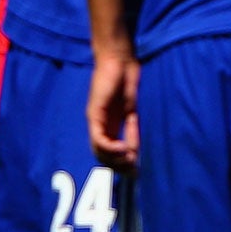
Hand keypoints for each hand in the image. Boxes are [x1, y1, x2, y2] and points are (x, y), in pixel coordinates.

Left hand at [88, 43, 140, 168]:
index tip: (135, 171)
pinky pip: (99, 138)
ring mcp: (95, 120)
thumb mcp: (131, 112)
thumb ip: (132, 131)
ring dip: (114, 159)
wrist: (120, 60)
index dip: (120, 164)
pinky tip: (124, 148)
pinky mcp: (95, 113)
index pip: (108, 153)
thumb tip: (134, 152)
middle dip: (118, 166)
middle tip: (133, 171)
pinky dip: (111, 147)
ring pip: (98, 151)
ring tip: (129, 160)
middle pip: (102, 156)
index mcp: (108, 126)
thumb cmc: (126, 81)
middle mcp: (99, 126)